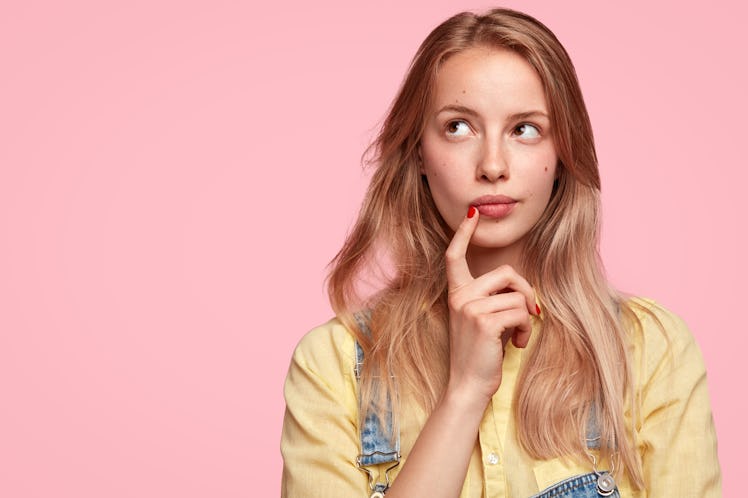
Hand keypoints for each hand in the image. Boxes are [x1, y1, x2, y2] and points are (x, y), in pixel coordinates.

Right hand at [445, 208, 538, 403]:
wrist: (467, 386)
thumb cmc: (479, 355)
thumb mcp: (482, 321)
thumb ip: (495, 300)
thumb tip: (524, 291)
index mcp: (456, 293)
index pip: (455, 256)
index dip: (464, 234)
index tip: (472, 215)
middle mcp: (460, 296)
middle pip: (505, 272)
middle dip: (525, 290)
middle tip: (530, 313)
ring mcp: (470, 307)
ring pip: (517, 296)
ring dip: (527, 318)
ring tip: (519, 337)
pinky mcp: (484, 321)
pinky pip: (520, 312)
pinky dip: (526, 329)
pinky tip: (517, 344)